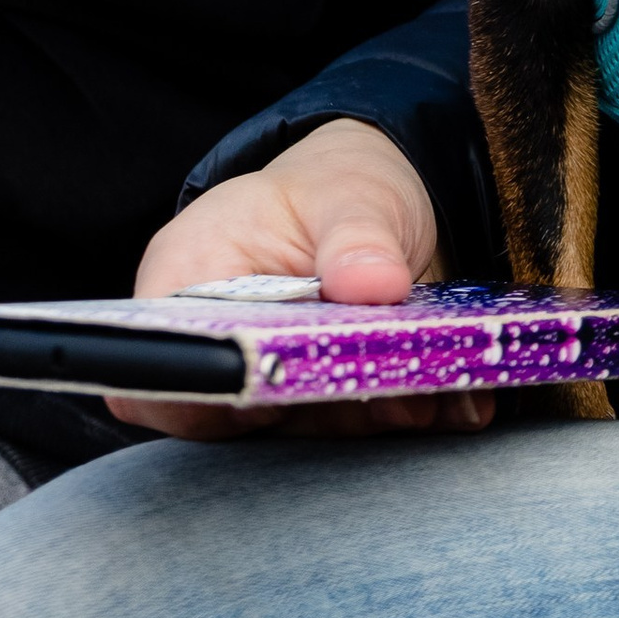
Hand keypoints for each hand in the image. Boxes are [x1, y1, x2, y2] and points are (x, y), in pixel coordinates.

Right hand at [107, 119, 491, 444]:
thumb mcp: (351, 195)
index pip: (165, 371)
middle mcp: (211, 344)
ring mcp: (262, 380)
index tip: (294, 388)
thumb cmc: (338, 188)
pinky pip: (348, 425)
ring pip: (299, 429)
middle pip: (238, 413)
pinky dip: (401, 418)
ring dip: (367, 419)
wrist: (375, 205)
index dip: (220, 396)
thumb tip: (373, 284)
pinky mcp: (315, 402)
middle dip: (323, 410)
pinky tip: (452, 405)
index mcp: (183, 281)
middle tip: (398, 397)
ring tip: (430, 400)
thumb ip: (357, 238)